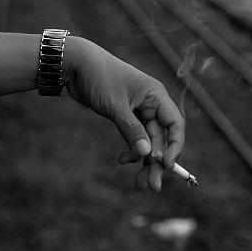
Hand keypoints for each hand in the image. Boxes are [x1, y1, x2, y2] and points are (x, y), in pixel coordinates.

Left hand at [64, 37, 184, 191]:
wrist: (76, 64)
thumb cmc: (99, 77)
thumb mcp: (115, 105)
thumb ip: (131, 129)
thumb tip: (147, 154)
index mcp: (156, 95)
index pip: (175, 124)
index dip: (175, 146)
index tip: (167, 166)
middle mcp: (151, 103)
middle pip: (161, 138)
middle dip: (157, 162)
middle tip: (152, 186)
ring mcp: (138, 111)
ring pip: (148, 141)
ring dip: (144, 161)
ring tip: (139, 184)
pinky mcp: (126, 116)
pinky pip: (135, 138)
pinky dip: (131, 151)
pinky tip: (121, 160)